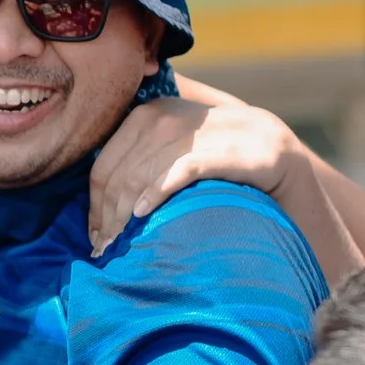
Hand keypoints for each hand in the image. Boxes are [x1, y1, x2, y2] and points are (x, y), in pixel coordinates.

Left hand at [85, 99, 302, 253]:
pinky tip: (142, 215)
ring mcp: (190, 133)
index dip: (93, 205)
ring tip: (118, 244)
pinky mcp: (217, 151)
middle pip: (117, 176)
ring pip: (139, 178)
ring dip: (123, 216)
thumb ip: (139, 158)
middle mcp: (161, 118)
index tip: (94, 235)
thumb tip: (99, 199)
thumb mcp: (171, 145)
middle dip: (105, 217)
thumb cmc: (212, 154)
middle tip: (103, 249)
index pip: (103, 165)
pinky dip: (155, 194)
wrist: (271, 148)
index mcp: (144, 116)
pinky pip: (176, 173)